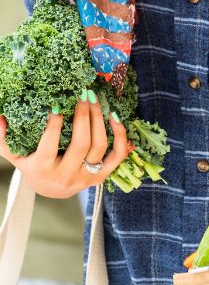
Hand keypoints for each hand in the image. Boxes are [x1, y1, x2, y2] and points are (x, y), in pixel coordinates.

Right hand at [0, 90, 128, 197]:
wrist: (52, 190)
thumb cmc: (33, 167)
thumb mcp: (15, 155)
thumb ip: (3, 139)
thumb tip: (0, 118)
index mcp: (43, 170)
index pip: (49, 146)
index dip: (54, 124)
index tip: (57, 104)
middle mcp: (66, 175)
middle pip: (81, 143)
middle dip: (84, 116)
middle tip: (83, 94)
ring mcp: (87, 177)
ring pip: (100, 146)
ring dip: (100, 120)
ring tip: (96, 100)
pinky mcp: (102, 176)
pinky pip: (118, 155)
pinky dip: (121, 136)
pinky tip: (115, 117)